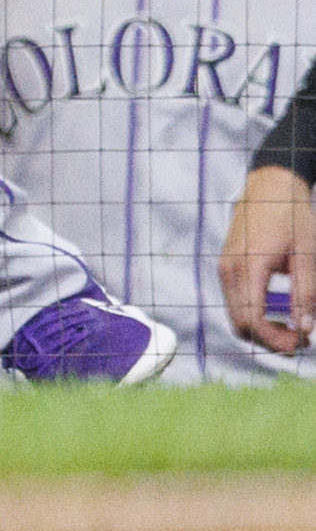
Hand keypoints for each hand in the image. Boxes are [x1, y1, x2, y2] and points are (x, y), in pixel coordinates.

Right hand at [226, 164, 314, 351]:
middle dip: (271, 341)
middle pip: (240, 324)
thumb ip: (305, 293)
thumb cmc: (292, 217)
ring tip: (294, 329)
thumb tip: (305, 329)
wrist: (268, 187)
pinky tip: (280, 312)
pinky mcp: (227, 267)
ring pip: (236, 317)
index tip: (304, 343)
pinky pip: (236, 303)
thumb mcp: (307, 255)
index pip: (252, 320)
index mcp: (249, 266)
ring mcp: (225, 268)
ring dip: (264, 330)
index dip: (277, 340)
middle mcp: (229, 270)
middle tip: (302, 341)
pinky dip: (256, 316)